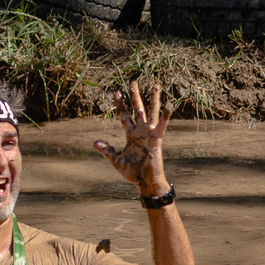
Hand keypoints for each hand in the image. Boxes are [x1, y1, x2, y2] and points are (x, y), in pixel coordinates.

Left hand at [93, 80, 170, 194]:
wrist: (145, 182)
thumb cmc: (133, 172)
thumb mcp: (116, 160)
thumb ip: (107, 150)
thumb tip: (95, 142)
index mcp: (131, 135)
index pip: (125, 116)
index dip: (121, 105)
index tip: (117, 92)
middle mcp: (141, 131)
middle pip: (138, 109)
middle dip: (135, 96)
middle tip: (133, 82)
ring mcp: (150, 134)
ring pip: (152, 113)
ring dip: (153, 100)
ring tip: (155, 86)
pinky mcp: (157, 140)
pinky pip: (162, 127)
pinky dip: (166, 117)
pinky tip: (169, 106)